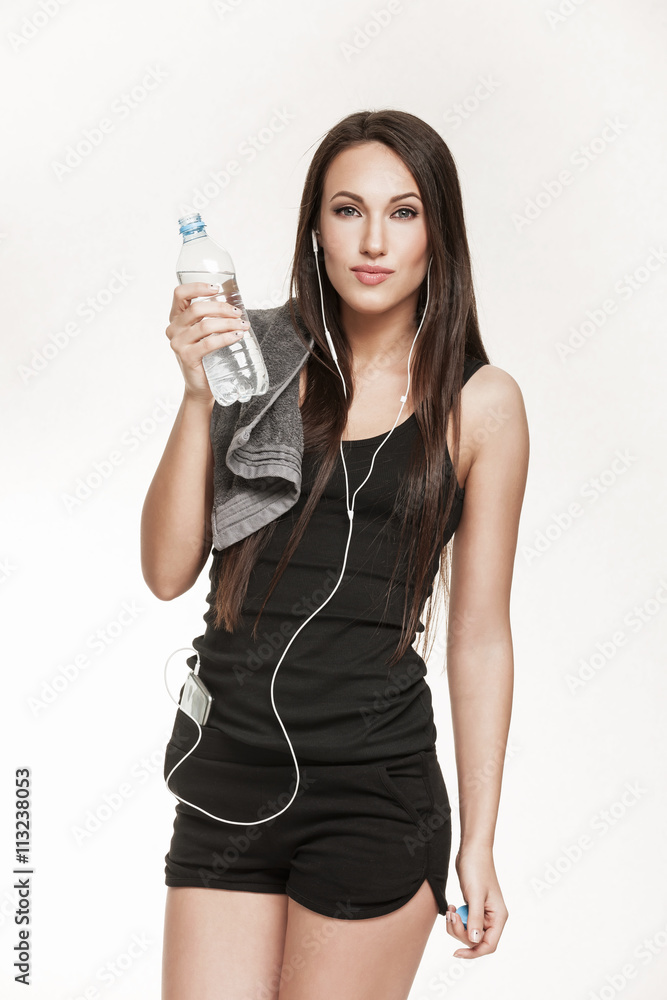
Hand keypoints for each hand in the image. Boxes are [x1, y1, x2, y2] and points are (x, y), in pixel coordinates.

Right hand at [165, 282, 249, 403]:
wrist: (201, 386)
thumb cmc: (206, 357)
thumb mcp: (205, 333)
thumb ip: (212, 318)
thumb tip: (235, 305)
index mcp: (176, 318)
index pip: (180, 294)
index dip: (198, 287)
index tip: (216, 288)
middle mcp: (173, 329)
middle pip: (197, 309)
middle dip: (221, 308)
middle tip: (238, 313)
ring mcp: (178, 343)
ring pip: (205, 325)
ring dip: (227, 323)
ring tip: (242, 325)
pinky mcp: (186, 357)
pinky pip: (209, 343)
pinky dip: (226, 337)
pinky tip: (238, 336)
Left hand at [445, 844, 507, 958]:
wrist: (471, 850)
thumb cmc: (476, 869)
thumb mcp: (475, 895)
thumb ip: (475, 919)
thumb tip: (474, 942)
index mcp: (498, 917)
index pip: (489, 945)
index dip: (473, 953)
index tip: (456, 953)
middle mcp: (492, 918)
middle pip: (475, 941)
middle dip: (460, 932)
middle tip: (451, 915)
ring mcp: (483, 913)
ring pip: (468, 933)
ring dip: (456, 925)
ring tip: (450, 909)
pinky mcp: (473, 907)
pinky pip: (464, 922)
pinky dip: (455, 918)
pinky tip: (451, 907)